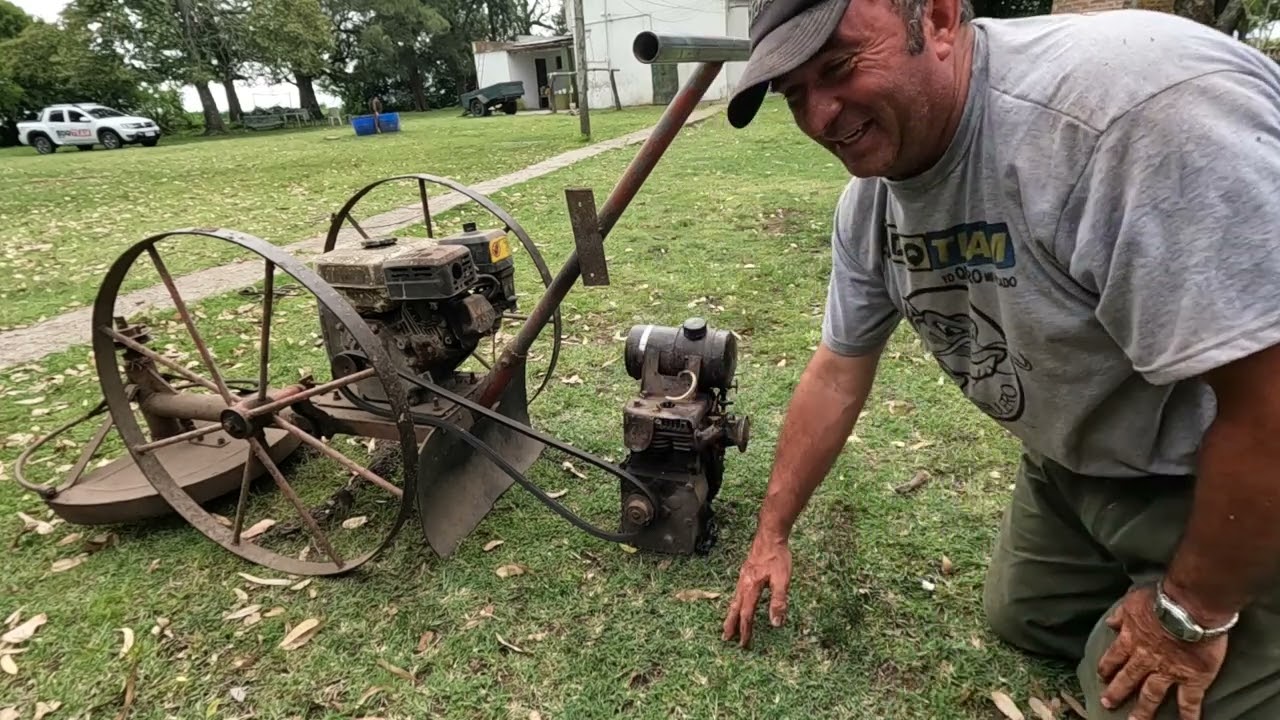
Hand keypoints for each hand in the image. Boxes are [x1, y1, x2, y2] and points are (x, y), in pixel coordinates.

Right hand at [722, 529, 791, 647]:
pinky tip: (737, 602)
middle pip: (735, 609)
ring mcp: (743, 577)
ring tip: (728, 625)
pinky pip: (737, 592)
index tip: (744, 644)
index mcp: (751, 588)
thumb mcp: (782, 580)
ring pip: (734, 600)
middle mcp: (744, 584)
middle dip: (731, 625)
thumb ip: (778, 601)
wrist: (770, 535)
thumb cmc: (777, 556)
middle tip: (726, 638)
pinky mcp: (746, 572)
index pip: (747, 614)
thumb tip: (776, 623)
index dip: (746, 630)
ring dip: (731, 614)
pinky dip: (735, 603)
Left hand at [1097, 585, 1227, 719]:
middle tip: (1106, 704)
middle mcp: (1146, 659)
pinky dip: (1188, 715)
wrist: (1190, 607)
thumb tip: (1110, 623)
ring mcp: (1168, 671)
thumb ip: (1121, 614)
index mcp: (1131, 639)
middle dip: (1116, 692)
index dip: (1106, 667)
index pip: (1114, 656)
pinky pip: (1188, 701)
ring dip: (1143, 711)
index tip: (1101, 676)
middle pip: (1127, 679)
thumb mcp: (1132, 601)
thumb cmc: (1162, 599)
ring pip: (1151, 695)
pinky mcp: (1192, 678)